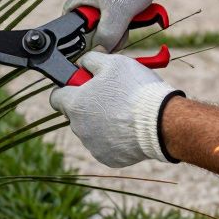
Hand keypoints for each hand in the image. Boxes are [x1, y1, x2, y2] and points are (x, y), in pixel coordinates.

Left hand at [49, 51, 183, 167]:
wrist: (162, 122)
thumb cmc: (136, 89)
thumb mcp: (112, 62)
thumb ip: (90, 60)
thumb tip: (83, 63)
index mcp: (75, 104)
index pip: (56, 97)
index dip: (69, 88)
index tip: (82, 85)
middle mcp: (79, 128)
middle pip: (76, 114)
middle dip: (89, 105)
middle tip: (111, 96)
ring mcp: (93, 145)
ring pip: (91, 130)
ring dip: (102, 122)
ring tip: (125, 112)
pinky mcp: (108, 158)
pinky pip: (107, 145)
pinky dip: (115, 137)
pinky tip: (130, 128)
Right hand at [64, 0, 184, 50]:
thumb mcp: (119, 14)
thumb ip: (107, 37)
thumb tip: (99, 53)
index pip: (73, 26)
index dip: (91, 36)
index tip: (110, 37)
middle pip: (89, 20)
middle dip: (110, 28)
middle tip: (126, 26)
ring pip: (103, 12)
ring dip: (119, 19)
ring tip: (134, 13)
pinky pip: (111, 2)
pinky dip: (123, 8)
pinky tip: (135, 4)